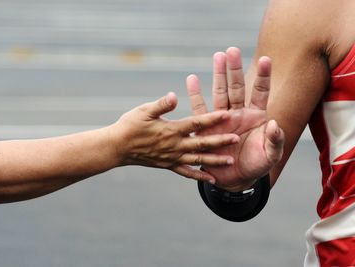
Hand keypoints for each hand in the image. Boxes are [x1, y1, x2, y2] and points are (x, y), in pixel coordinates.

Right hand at [113, 92, 241, 182]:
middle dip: (220, 141)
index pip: (196, 123)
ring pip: (197, 160)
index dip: (212, 118)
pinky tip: (211, 179)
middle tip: (236, 139)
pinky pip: (186, 172)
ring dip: (214, 160)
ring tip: (230, 161)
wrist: (117, 148)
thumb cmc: (129, 126)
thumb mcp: (143, 111)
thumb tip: (174, 95)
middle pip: (201, 143)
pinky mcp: (168, 165)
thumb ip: (161, 105)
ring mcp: (172, 157)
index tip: (228, 114)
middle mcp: (175, 145)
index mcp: (171, 130)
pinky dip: (198, 176)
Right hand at [186, 47, 284, 190]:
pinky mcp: (207, 128)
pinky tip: (192, 79)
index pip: (261, 92)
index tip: (266, 59)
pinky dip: (195, 95)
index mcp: (256, 118)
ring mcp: (222, 120)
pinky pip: (199, 110)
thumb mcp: (270, 156)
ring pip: (219, 94)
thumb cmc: (256, 166)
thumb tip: (274, 124)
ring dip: (218, 76)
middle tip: (231, 50)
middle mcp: (238, 114)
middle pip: (237, 87)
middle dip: (234, 69)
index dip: (263, 76)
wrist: (235, 179)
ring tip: (217, 56)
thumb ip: (275, 141)